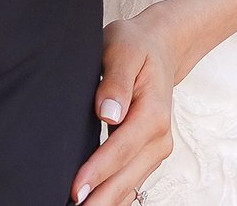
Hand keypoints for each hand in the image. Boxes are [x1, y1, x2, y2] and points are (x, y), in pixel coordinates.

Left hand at [71, 13, 177, 204]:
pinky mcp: (147, 155)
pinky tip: (94, 202)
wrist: (160, 48)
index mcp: (153, 113)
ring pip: (129, 185)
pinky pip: (130, 182)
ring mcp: (155, 149)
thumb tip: (108, 112)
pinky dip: (113, 196)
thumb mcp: (123, 49)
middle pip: (126, 177)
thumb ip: (116, 80)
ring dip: (106, 200)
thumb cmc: (137, 46)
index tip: (76, 188)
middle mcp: (159, 137)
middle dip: (100, 198)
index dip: (98, 171)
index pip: (121, 149)